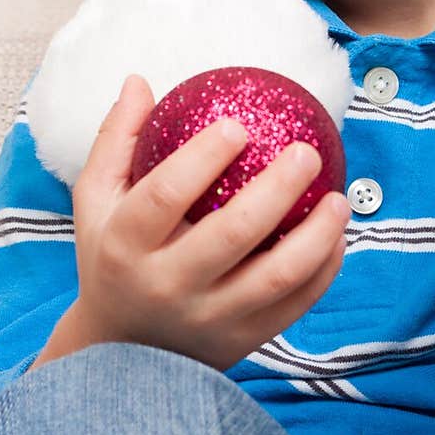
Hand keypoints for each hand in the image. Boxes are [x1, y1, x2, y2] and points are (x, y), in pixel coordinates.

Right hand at [68, 75, 350, 369]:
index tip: (239, 124)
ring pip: (275, 278)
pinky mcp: (241, 341)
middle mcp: (167, 285)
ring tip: (339, 199)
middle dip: (276, 190)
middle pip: (231, 234)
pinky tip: (338, 237)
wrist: (118, 354)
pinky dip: (323, 271)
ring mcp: (208, 319)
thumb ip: (116, 140)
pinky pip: (294, 305)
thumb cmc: (111, 257)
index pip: (165, 194)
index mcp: (126, 244)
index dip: (203, 157)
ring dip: (316, 236)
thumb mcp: (96, 201)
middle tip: (307, 152)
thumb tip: (140, 80)